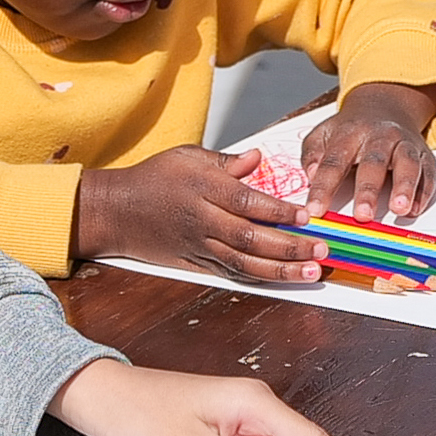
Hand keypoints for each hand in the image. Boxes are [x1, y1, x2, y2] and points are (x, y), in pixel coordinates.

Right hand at [76, 145, 323, 283]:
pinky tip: (283, 280)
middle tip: (321, 249)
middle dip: (290, 246)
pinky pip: (230, 273)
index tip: (307, 216)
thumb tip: (258, 158)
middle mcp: (202, 220)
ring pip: (245, 263)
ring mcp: (199, 246)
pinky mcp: (195, 263)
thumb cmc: (152, 179)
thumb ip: (226, 161)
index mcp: (202, 188)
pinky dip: (258, 278)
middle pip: (251, 238)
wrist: (114, 212)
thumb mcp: (186, 156)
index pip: (248, 202)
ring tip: (311, 271)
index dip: (280, 212)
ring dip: (281, 270)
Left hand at [298, 82, 435, 221]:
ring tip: (399, 209)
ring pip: (407, 164)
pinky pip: (428, 172)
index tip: (315, 210)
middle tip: (362, 216)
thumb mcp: (323, 134)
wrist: (384, 105)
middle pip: (374, 163)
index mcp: (350, 133)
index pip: (334, 162)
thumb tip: (311, 175)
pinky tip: (415, 209)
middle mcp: (380, 137)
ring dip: (404, 187)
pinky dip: (423, 191)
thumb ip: (312, 154)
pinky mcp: (424, 155)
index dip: (323, 187)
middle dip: (368, 190)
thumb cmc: (350, 130)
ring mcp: (405, 145)